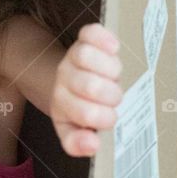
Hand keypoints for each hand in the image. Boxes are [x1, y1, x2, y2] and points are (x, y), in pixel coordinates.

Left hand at [50, 23, 122, 157]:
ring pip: (87, 57)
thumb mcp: (71, 130)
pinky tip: (113, 49)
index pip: (86, 113)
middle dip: (111, 96)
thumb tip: (92, 145)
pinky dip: (105, 39)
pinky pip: (91, 33)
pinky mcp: (84, 38)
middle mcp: (64, 78)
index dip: (105, 117)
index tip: (110, 117)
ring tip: (114, 78)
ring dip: (111, 70)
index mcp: (62, 103)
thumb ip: (78, 143)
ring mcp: (73, 56)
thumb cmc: (76, 108)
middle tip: (113, 98)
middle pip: (91, 85)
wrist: (66, 80)